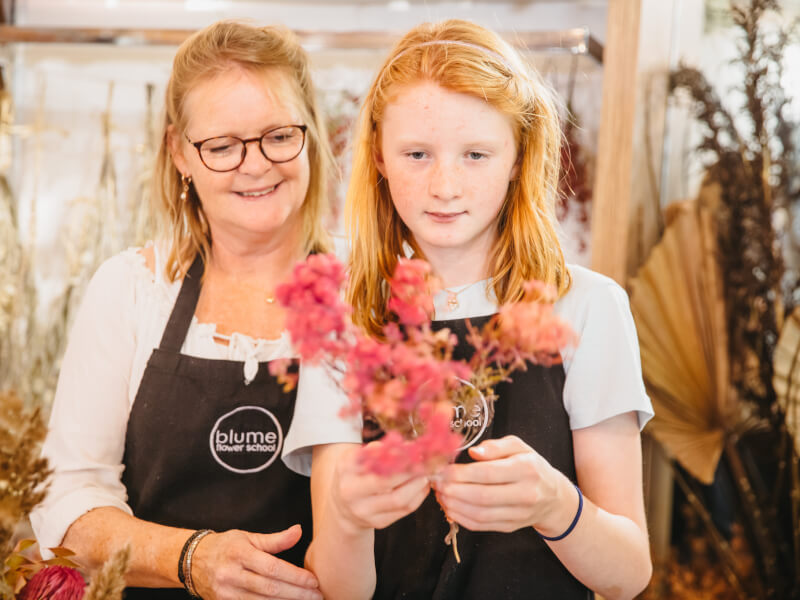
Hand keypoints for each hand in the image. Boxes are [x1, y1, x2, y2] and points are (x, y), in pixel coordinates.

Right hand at [190, 525, 322, 599]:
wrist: (192, 561)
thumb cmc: (226, 546)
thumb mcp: (248, 538)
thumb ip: (275, 539)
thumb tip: (298, 531)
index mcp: (240, 554)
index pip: (273, 568)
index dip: (295, 576)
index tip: (314, 581)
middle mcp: (231, 575)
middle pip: (270, 589)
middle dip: (297, 594)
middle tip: (317, 596)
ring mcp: (226, 593)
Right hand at [332, 443, 430, 530]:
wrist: (342, 507)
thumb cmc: (353, 475)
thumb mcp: (355, 458)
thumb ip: (374, 450)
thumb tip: (400, 444)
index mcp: (346, 472)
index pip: (373, 464)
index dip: (397, 458)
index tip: (412, 450)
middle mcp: (352, 494)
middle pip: (388, 484)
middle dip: (410, 471)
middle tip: (424, 461)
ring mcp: (366, 512)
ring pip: (401, 500)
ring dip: (418, 485)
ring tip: (426, 473)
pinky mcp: (379, 523)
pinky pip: (405, 510)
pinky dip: (418, 496)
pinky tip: (422, 485)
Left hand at [432, 435, 570, 533]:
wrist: (553, 497)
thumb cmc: (531, 466)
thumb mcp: (519, 447)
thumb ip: (496, 446)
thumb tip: (474, 452)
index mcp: (526, 469)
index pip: (488, 473)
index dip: (461, 473)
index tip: (442, 469)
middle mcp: (525, 494)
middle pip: (482, 496)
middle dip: (453, 490)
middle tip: (436, 483)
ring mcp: (519, 514)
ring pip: (480, 514)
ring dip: (454, 505)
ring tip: (440, 494)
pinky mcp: (511, 527)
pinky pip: (482, 525)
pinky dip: (461, 518)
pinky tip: (450, 507)